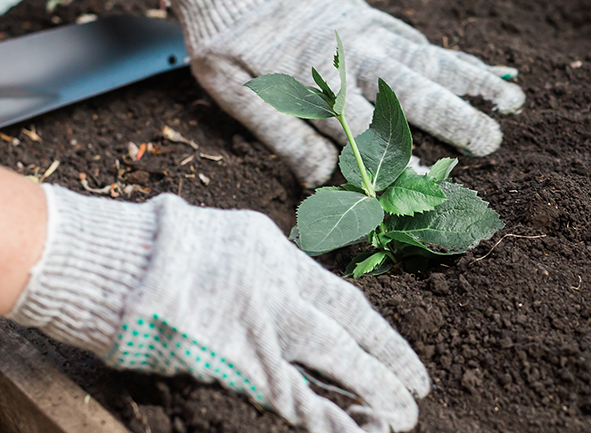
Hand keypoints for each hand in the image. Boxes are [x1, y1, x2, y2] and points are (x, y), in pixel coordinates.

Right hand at [8, 185, 429, 432]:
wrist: (111, 262)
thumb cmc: (158, 246)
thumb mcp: (227, 240)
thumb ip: (264, 270)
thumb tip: (288, 297)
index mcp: (278, 255)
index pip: (345, 299)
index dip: (380, 333)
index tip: (402, 355)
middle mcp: (280, 290)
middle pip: (349, 333)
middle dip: (386, 367)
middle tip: (415, 395)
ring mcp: (261, 327)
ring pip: (332, 368)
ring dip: (367, 398)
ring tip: (399, 422)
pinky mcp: (236, 364)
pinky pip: (293, 399)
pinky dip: (326, 419)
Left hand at [161, 0, 524, 187]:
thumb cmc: (230, 48)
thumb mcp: (239, 97)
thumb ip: (285, 138)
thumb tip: (324, 182)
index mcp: (317, 83)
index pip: (368, 133)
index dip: (398, 162)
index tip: (432, 185)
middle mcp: (351, 56)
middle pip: (412, 91)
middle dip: (456, 118)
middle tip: (493, 142)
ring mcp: (365, 31)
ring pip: (427, 58)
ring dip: (471, 80)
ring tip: (512, 98)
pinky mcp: (369, 14)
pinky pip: (415, 37)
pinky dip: (448, 55)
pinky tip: (477, 69)